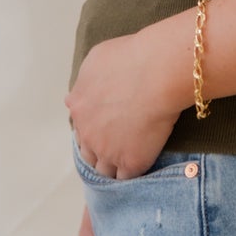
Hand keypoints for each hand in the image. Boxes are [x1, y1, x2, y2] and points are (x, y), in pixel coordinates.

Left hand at [65, 30, 184, 179]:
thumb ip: (85, 80)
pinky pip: (125, 178)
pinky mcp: (130, 162)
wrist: (158, 72)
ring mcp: (107, 150)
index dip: (93, 126)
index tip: (106, 126)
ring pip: (102, 170)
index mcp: (78, 105)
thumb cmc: (131, 57)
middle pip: (87, 151)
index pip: (79, 125)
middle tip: (114, 147)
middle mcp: (87, 131)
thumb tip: (79, 94)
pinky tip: (138, 170)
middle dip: (97, 150)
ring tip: (124, 166)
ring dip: (111, 167)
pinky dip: (129, 175)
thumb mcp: (96, 59)